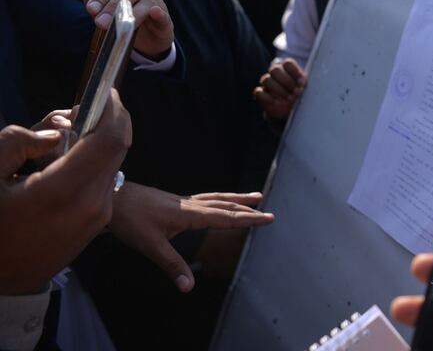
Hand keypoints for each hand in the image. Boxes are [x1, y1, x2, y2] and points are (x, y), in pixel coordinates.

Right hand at [0, 93, 130, 294]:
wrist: (0, 277)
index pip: (110, 138)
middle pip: (117, 147)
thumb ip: (16, 144)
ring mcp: (99, 215)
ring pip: (113, 162)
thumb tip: (55, 133)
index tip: (106, 91)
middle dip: (106, 121)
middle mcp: (91, 203)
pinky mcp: (99, 221)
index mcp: (63, 191)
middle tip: (80, 110)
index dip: (114, 109)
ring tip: (64, 139)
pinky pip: (105, 180)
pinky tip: (64, 163)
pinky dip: (95, 162)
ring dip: (100, 142)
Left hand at [79, 0, 173, 58]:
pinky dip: (159, 13)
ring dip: (131, 13)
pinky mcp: (165, 19)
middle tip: (100, 22)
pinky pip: (163, 13)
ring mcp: (154, 2)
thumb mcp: (100, 8)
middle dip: (112, 6)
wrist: (142, 40)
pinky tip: (154, 12)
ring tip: (120, 25)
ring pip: (144, 2)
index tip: (90, 9)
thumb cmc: (118, 19)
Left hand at [108, 184, 273, 292]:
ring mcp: (183, 201)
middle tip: (268, 211)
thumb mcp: (150, 245)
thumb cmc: (130, 219)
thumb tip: (188, 287)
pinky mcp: (176, 201)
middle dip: (248, 210)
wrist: (112, 196)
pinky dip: (220, 199)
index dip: (248, 220)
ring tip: (254, 197)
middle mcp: (190, 204)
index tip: (268, 218)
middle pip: (225, 206)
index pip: (225, 217)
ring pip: (217, 198)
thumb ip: (172, 265)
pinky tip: (219, 202)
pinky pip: (206, 198)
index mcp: (189, 214)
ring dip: (237, 199)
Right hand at [253, 58, 306, 120]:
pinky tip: (276, 102)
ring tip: (289, 99)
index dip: (294, 72)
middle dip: (287, 82)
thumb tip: (301, 87)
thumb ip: (304, 85)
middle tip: (296, 92)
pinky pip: (258, 92)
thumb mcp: (307, 89)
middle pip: (275, 70)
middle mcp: (276, 74)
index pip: (287, 63)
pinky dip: (266, 97)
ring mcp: (268, 84)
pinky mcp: (262, 95)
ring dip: (278, 90)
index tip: (302, 83)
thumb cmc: (301, 96)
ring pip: (266, 79)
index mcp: (288, 69)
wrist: (292, 110)